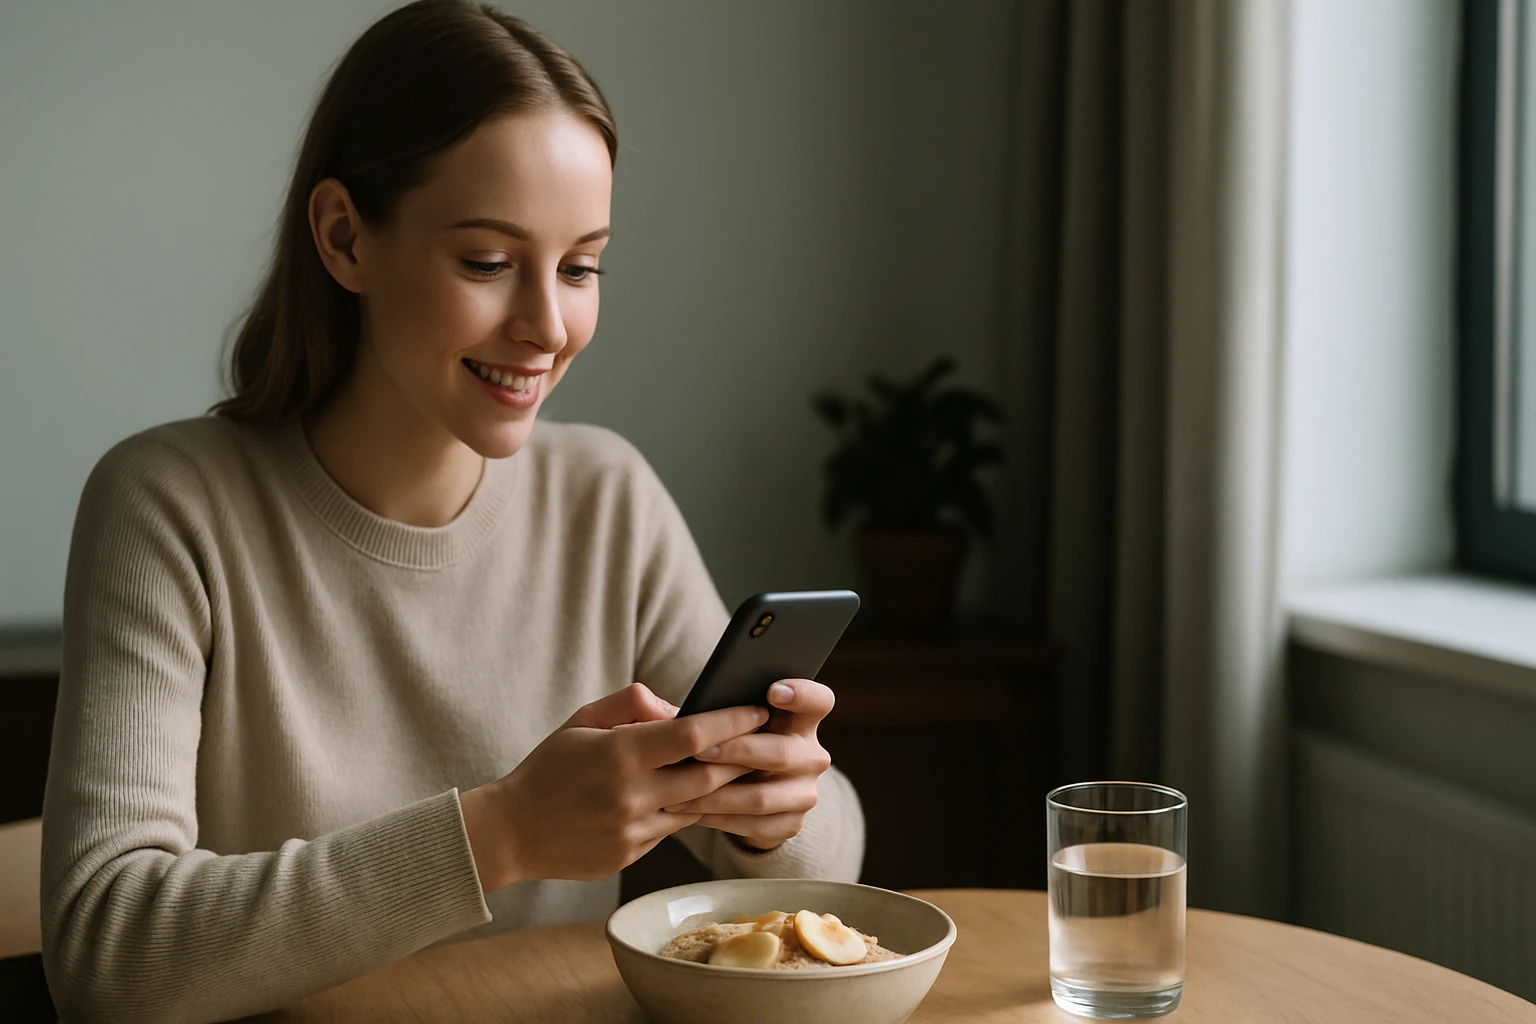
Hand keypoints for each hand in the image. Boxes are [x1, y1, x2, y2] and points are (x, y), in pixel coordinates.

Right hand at [459, 683, 767, 889]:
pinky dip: (688, 811)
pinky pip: (673, 829)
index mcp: (619, 754)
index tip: (757, 708)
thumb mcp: (581, 721)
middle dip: (743, 756)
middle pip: (709, 776)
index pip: (692, 735)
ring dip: (724, 789)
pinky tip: (700, 796)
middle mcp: (631, 796)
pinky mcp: (631, 856)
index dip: (731, 720)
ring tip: (748, 767)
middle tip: (769, 738)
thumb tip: (680, 707)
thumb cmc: (549, 767)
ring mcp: (632, 831)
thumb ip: (631, 704)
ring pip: (697, 807)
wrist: (511, 832)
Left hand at [664, 678, 834, 850]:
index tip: (770, 691)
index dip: (802, 694)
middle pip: (785, 753)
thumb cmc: (721, 741)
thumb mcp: (717, 716)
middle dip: (738, 750)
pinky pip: (753, 825)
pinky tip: (686, 810)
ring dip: (718, 793)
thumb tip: (664, 711)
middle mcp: (811, 754)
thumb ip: (704, 704)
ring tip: (676, 789)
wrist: (738, 792)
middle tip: (699, 750)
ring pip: (763, 797)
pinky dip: (717, 818)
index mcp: (800, 718)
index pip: (820, 701)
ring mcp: (804, 792)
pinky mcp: (790, 824)